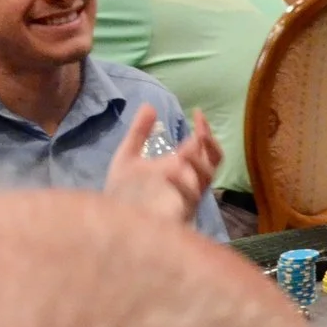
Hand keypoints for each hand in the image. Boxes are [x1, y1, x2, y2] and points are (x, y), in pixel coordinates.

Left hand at [104, 106, 220, 226]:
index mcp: (178, 166)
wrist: (113, 220)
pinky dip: (183, 184)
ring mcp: (184, 195)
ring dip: (200, 163)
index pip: (202, 146)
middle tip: (199, 132)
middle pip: (213, 160)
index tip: (197, 113)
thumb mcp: (127, 156)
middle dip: (209, 145)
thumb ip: (139, 133)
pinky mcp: (178, 211)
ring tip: (184, 151)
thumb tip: (149, 106)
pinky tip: (169, 174)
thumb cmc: (123, 192)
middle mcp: (186, 178)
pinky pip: (190, 198)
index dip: (203, 129)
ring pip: (207, 177)